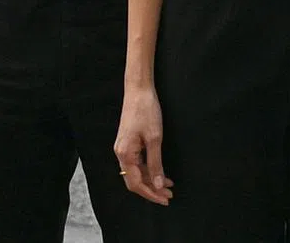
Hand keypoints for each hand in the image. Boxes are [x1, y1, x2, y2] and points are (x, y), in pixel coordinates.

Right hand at [115, 84, 172, 205]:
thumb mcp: (154, 138)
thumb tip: (159, 185)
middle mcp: (121, 153)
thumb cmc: (146, 110)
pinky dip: (148, 169)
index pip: (136, 184)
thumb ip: (156, 164)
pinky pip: (136, 162)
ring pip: (136, 172)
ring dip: (151, 179)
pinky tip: (160, 171)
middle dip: (151, 189)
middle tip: (169, 195)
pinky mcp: (128, 142)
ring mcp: (123, 147)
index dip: (151, 194)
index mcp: (125, 154)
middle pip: (134, 180)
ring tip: (168, 185)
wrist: (138, 89)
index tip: (165, 199)